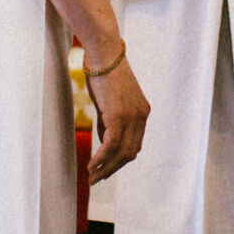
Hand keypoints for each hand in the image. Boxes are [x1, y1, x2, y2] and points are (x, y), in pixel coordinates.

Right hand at [86, 42, 149, 180]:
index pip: (134, 145)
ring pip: (121, 153)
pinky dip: (101, 158)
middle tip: (97, 180)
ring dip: (106, 168)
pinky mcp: (119, 116)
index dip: (120, 161)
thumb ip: (109, 123)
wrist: (103, 54)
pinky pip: (111, 145)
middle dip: (113, 169)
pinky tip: (92, 165)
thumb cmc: (102, 73)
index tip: (106, 170)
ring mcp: (132, 117)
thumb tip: (105, 145)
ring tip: (92, 177)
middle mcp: (141, 116)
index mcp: (142, 112)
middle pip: (130, 153)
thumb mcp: (108, 102)